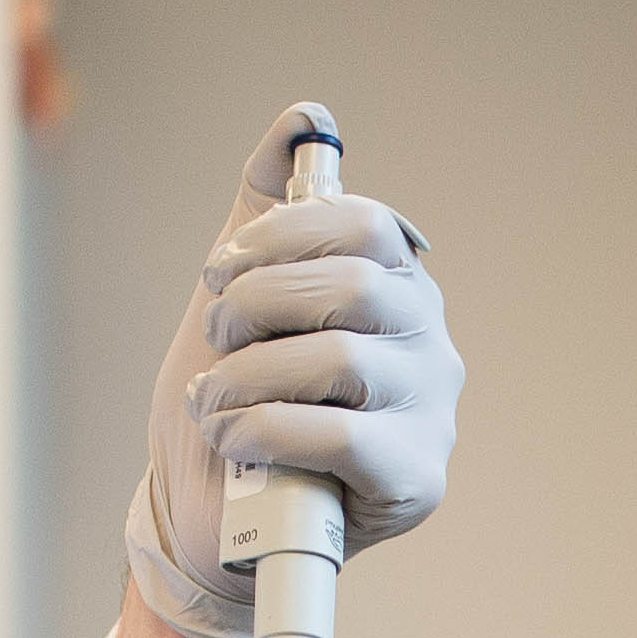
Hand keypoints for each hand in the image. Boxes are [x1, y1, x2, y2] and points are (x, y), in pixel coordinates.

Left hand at [120, 101, 464, 637]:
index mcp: (395, 289)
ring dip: (248, 377)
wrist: (207, 519)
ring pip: (342, 359)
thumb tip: (306, 118)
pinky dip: (266, 429)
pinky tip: (237, 440)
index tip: (220, 270)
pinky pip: (340, 432)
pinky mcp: (415, 480)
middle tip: (216, 335)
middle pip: (353, 285)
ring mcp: (429, 413)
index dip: (281, 236)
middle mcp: (427, 345)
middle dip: (257, 304)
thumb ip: (267, 205)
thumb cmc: (230, 404)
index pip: (363, 226)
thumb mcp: (237, 293)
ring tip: (214, 404)